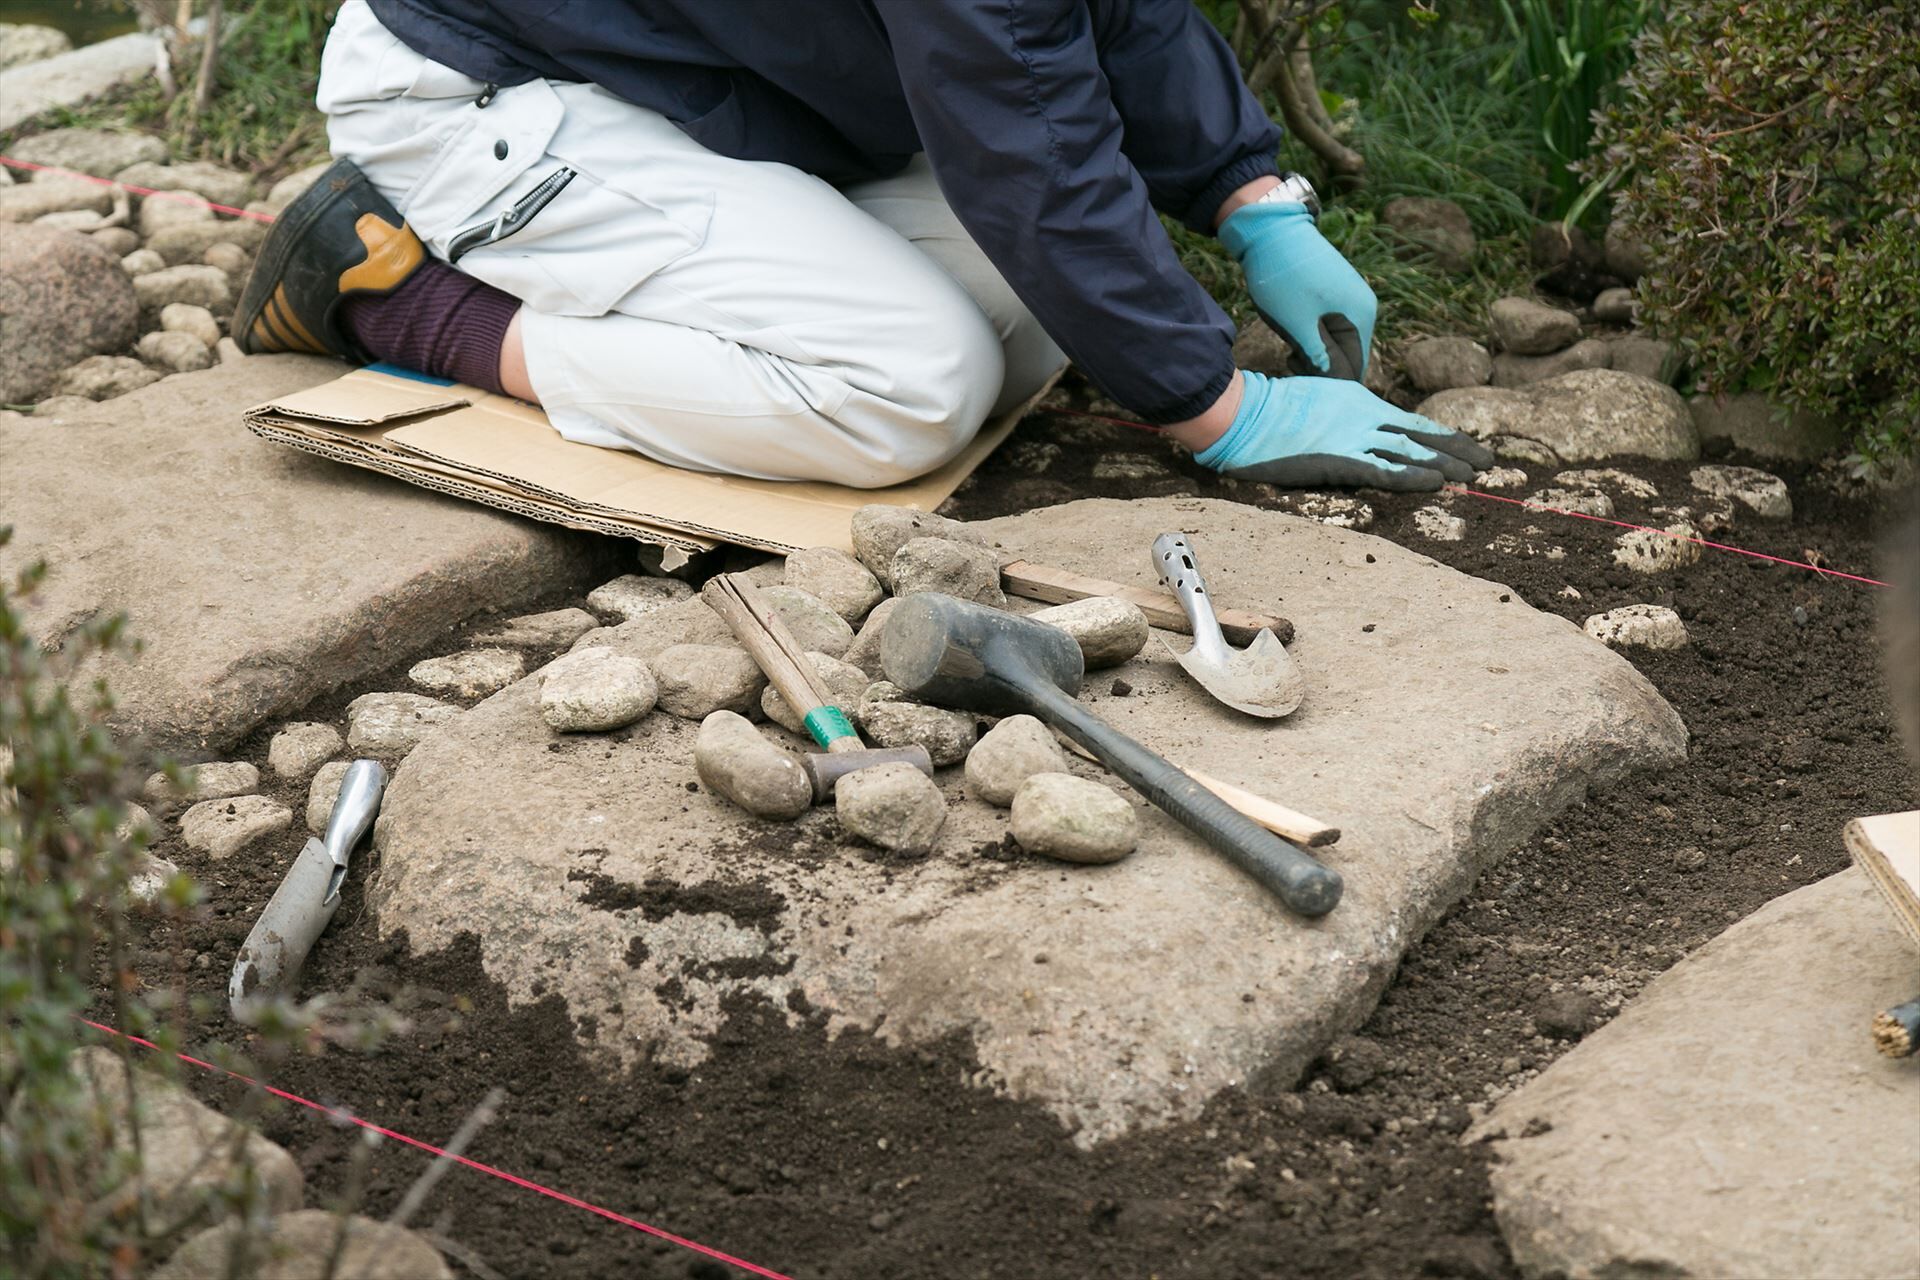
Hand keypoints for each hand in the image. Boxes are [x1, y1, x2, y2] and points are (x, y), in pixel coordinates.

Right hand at [1191, 371, 1494, 490]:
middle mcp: (1362, 417)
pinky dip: (1411, 478)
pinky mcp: (1338, 459)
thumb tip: (1350, 436)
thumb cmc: (1264, 412)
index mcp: (1357, 402)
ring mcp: (1352, 437)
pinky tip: (1437, 484)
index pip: (1409, 422)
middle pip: (1419, 435)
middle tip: (1488, 462)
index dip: (1442, 436)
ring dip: (1445, 465)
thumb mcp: (1310, 406)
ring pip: (1409, 452)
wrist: (1240, 415)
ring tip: (1476, 476)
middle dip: (1456, 449)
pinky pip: (1382, 471)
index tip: (1468, 447)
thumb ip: (1336, 418)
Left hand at [1220, 201, 1375, 379]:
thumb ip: (1319, 357)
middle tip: (1290, 360)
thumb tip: (1336, 382)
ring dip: (1315, 350)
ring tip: (1289, 346)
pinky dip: (1313, 334)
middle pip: (1348, 354)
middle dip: (1321, 365)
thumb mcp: (1298, 325)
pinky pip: (1330, 324)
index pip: (1357, 367)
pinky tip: (1293, 331)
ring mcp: (1350, 296)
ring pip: (1337, 340)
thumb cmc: (1283, 278)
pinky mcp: (1335, 291)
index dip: (1331, 380)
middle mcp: (1363, 306)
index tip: (1302, 378)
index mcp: (1361, 315)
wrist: (1271, 230)